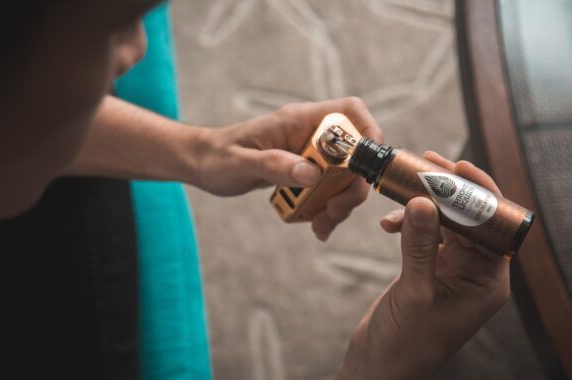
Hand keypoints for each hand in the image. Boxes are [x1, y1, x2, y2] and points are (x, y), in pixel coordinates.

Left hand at [193, 97, 383, 240]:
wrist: (202, 164)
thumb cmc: (216, 157)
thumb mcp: (240, 163)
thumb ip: (274, 165)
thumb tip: (312, 174)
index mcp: (299, 120)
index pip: (350, 112)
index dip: (369, 133)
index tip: (366, 168)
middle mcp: (311, 134)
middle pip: (356, 154)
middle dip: (352, 187)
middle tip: (334, 213)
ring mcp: (311, 154)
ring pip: (346, 177)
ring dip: (340, 204)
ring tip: (320, 227)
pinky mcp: (307, 172)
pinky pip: (331, 190)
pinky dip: (328, 210)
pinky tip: (315, 225)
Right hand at [336, 152, 509, 379]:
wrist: (381, 365)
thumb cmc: (406, 343)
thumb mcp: (415, 292)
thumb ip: (420, 245)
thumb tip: (421, 201)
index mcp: (488, 282)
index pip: (494, 227)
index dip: (479, 194)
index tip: (460, 167)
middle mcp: (475, 272)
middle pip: (470, 218)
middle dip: (449, 190)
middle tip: (427, 163)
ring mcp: (452, 270)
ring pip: (446, 222)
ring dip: (425, 203)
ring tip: (403, 184)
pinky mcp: (430, 269)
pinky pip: (425, 234)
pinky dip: (408, 223)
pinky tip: (388, 223)